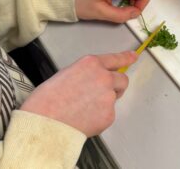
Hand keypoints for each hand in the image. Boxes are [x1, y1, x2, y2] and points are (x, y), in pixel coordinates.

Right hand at [20, 51, 136, 136]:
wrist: (45, 123)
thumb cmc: (47, 100)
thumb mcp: (66, 74)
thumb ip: (86, 73)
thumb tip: (93, 79)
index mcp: (91, 64)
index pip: (115, 59)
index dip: (126, 58)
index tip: (133, 56)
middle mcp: (104, 77)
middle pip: (122, 79)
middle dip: (116, 85)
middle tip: (101, 94)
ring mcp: (108, 96)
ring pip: (115, 97)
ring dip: (106, 101)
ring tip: (84, 108)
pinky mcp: (109, 115)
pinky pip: (109, 114)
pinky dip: (100, 117)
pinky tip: (84, 119)